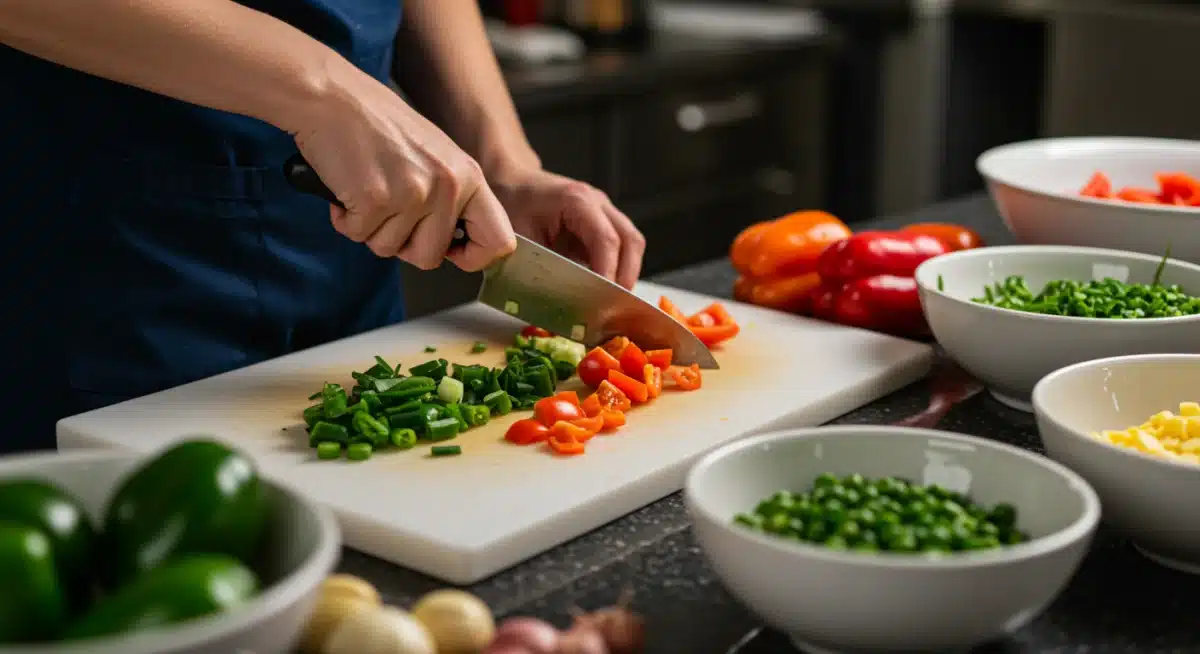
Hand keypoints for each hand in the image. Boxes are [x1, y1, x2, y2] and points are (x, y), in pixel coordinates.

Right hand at [289, 59, 515, 271]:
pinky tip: (347, 186)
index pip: (498, 241)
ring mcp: (412, 193)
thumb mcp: (435, 155)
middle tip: (388, 210)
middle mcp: (447, 186)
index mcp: (468, 176)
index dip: (474, 257)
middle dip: (403, 242)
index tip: (452, 252)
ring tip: (367, 187)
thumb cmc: (376, 123)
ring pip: (390, 249)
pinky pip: (358, 235)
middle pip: (430, 257)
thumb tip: (460, 242)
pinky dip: (346, 218)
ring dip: (370, 228)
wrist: (330, 97)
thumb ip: (452, 197)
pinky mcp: (375, 199)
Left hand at [488, 167, 645, 288]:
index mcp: (577, 200)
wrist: (513, 182)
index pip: (607, 240)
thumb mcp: (521, 237)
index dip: (608, 273)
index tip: (602, 299)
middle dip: (625, 276)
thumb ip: (543, 265)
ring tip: (609, 298)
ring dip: (624, 272)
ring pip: (631, 243)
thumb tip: (561, 298)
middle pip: (630, 241)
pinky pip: (622, 246)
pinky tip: (601, 285)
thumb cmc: (514, 204)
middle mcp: (598, 202)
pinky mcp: (603, 222)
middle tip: (612, 304)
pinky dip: (617, 267)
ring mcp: (604, 211)